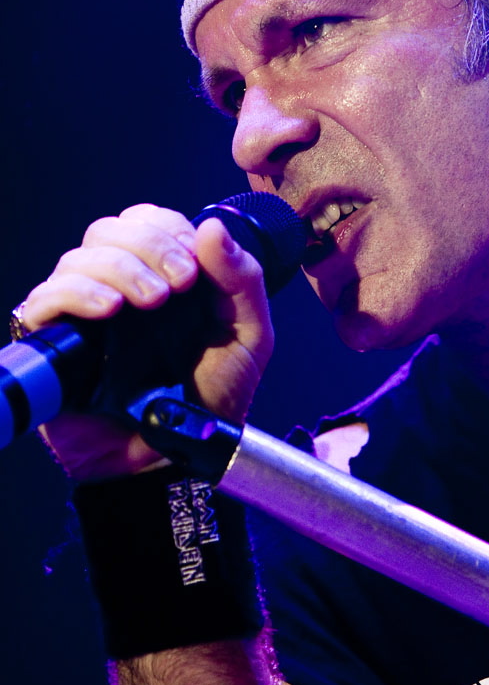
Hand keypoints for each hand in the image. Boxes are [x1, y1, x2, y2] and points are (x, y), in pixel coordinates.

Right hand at [22, 203, 273, 480]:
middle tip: (179, 282)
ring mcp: (84, 316)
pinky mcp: (55, 346)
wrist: (180, 463)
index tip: (194, 264)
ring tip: (151, 301)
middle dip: (147, 244)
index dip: (168, 228)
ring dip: (118, 268)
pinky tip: (108, 310)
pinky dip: (76, 293)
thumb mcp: (248, 338)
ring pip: (77, 258)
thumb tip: (212, 226)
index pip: (147, 221)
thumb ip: (241, 280)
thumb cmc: (211, 401)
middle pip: (109, 230)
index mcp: (162, 277)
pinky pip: (44, 300)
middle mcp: (119, 288)